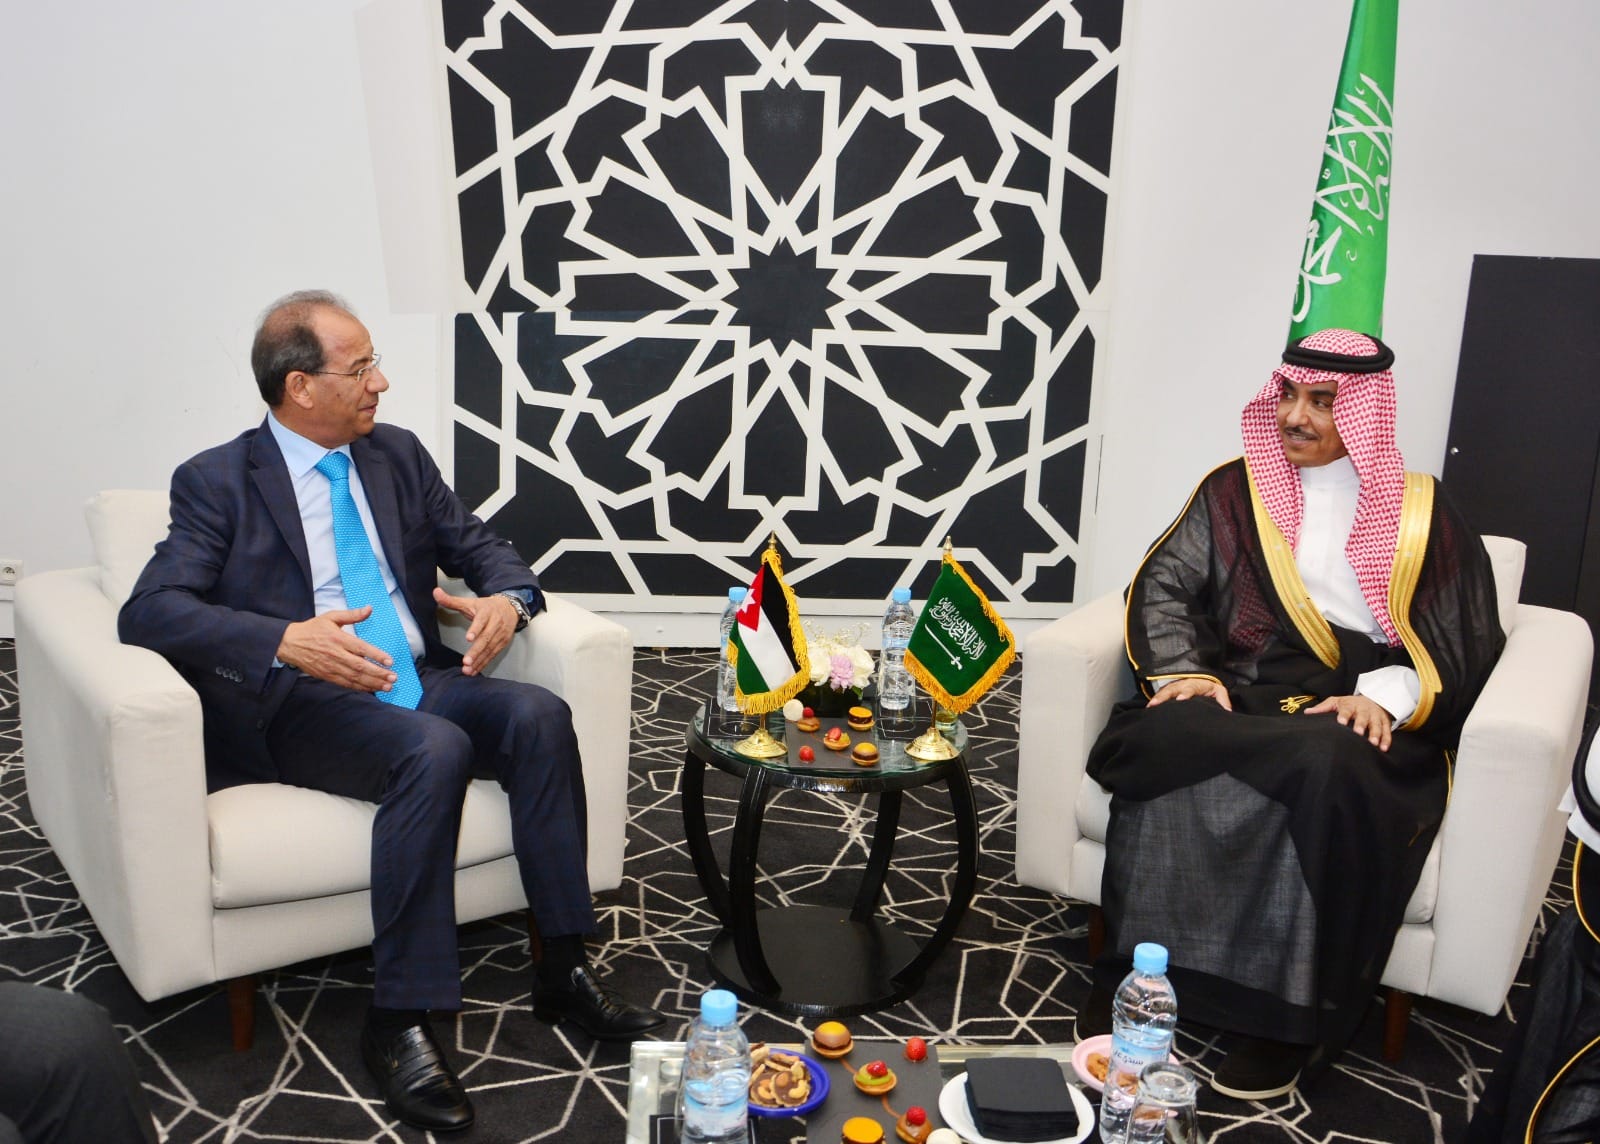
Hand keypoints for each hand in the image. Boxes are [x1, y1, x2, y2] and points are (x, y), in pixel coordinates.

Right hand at [276, 607, 398, 693]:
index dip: (376, 655)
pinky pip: (346, 683)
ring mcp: (331, 667)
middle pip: (360, 666)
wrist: (289, 644)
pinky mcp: (327, 676)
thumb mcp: (331, 617)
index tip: (390, 661)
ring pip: (354, 677)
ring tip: (387, 686)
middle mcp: (336, 654)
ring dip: (372, 683)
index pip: (361, 648)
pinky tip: (372, 689)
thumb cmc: (312, 629)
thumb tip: (369, 609)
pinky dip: (360, 687)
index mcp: (338, 638)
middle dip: (378, 673)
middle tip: (393, 678)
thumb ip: (352, 615)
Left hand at [433, 588, 518, 675]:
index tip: (469, 638)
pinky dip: (484, 663)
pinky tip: (475, 670)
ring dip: (479, 660)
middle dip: (476, 651)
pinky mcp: (502, 643)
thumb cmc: (487, 607)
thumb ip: (451, 600)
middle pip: (486, 638)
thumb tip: (435, 593)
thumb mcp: (470, 602)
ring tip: (468, 669)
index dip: (476, 629)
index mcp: (487, 612)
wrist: (510, 607)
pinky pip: (492, 655)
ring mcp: (500, 634)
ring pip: (489, 649)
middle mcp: (495, 623)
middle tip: (466, 661)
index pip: (481, 621)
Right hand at [1146, 677, 1232, 710]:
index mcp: (1196, 684)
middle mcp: (1182, 684)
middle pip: (1172, 689)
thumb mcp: (1219, 691)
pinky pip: (1160, 694)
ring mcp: (1174, 687)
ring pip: (1164, 691)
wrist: (1201, 680)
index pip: (1190, 688)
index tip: (1180, 699)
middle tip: (1156, 704)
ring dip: (1156, 698)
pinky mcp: (1168, 691)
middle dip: (1163, 696)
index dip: (1185, 693)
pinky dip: (1154, 700)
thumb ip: (1223, 700)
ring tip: (1150, 707)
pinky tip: (1149, 708)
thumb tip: (1226, 712)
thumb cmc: (1209, 688)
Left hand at [1305, 694, 1392, 751]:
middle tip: (1358, 733)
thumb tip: (1307, 713)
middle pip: (1363, 716)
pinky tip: (1384, 748)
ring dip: (1376, 734)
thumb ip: (1323, 708)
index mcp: (1351, 704)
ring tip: (1373, 743)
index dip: (1344, 715)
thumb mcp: (1336, 702)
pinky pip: (1387, 731)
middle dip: (1361, 724)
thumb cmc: (1349, 704)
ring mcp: (1375, 716)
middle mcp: (1364, 709)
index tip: (1340, 722)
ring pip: (1376, 724)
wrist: (1370, 699)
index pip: (1346, 709)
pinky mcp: (1385, 722)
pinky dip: (1386, 739)